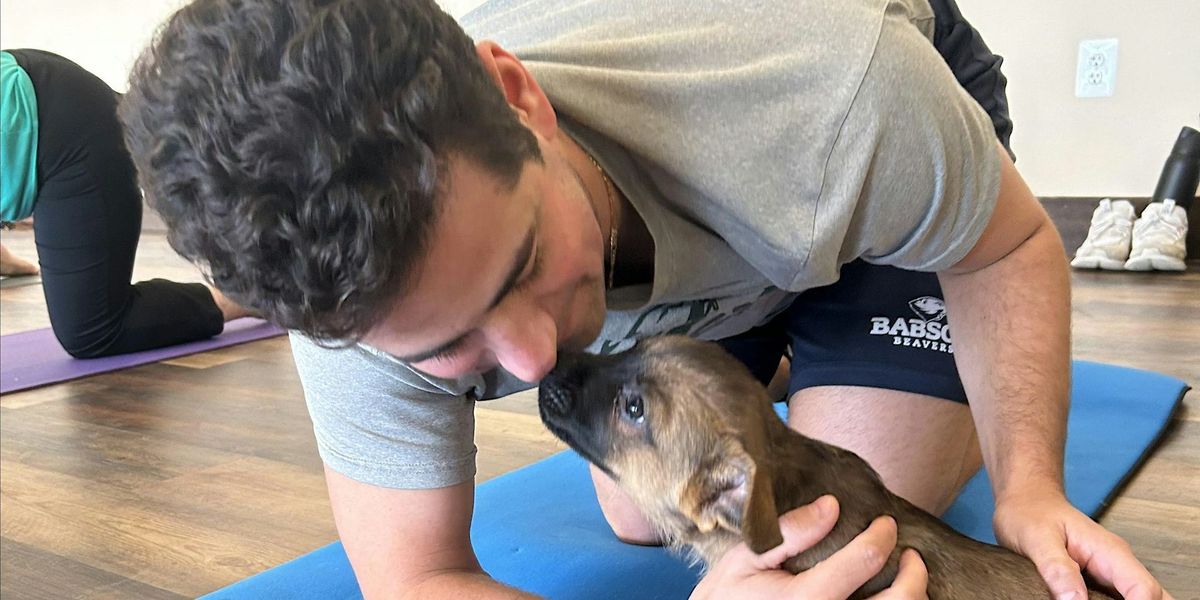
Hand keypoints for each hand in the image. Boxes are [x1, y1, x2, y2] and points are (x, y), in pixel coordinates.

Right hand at [691, 495, 927, 599]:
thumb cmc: (726, 599)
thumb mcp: (745, 560)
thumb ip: (789, 533)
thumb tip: (831, 506)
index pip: (863, 561)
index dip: (881, 535)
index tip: (885, 523)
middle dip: (914, 574)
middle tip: (909, 555)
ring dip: (912, 598)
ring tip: (905, 580)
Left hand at [993, 490, 1171, 599]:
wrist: (1027, 501)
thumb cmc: (1031, 513)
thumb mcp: (1038, 539)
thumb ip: (1058, 569)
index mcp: (1109, 551)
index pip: (1142, 588)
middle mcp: (1116, 563)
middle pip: (1152, 596)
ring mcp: (1110, 573)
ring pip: (1139, 596)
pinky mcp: (1098, 582)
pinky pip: (1120, 598)